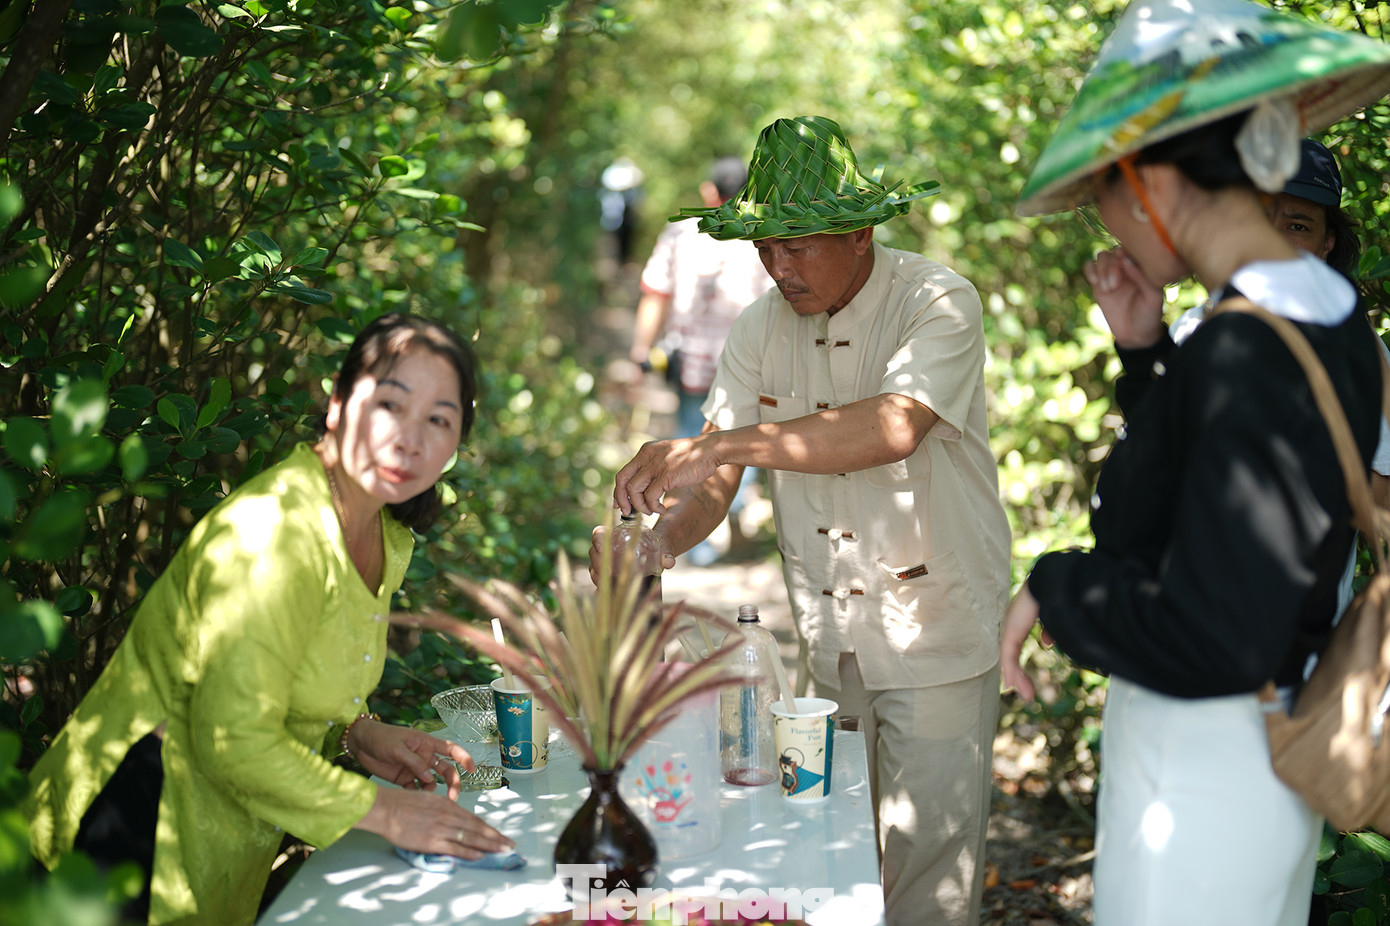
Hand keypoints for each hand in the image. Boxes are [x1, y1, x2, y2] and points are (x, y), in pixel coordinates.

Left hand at [347, 719, 474, 800]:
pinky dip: (418, 796)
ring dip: (433, 791)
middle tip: (453, 797)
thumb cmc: (381, 737)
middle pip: (445, 770)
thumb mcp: (398, 748)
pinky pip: (416, 790)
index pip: (451, 749)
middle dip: (452, 782)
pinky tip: (415, 801)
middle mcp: (424, 757)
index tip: (472, 769)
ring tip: (428, 799)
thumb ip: (414, 763)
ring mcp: (415, 769)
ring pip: (432, 782)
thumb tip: (429, 777)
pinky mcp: (404, 779)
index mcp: (426, 743)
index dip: (464, 758)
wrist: (360, 744)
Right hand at [357, 785, 513, 858]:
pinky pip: (456, 848)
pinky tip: (480, 855)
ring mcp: (442, 829)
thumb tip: (454, 818)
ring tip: (502, 850)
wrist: (386, 809)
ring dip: (489, 845)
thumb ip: (443, 810)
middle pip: (478, 828)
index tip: (499, 834)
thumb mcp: (428, 800)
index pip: (474, 819)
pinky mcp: (433, 841)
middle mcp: (449, 816)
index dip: (488, 828)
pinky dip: (470, 852)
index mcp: (448, 805)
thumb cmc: (402, 804)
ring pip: (472, 838)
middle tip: (509, 844)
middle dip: (496, 837)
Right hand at [589, 522, 675, 586]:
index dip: (598, 540)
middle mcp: (607, 547)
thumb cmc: (658, 547)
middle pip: (594, 552)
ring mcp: (606, 562)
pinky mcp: (609, 575)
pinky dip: (602, 585)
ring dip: (598, 576)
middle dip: (598, 562)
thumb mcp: (662, 548)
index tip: (603, 547)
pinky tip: (606, 592)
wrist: (658, 556)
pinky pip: (600, 579)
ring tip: (606, 584)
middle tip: (608, 572)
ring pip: (594, 567)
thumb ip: (665, 553)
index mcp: (615, 535)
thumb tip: (669, 562)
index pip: (599, 534)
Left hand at [613, 435, 718, 515]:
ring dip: (640, 506)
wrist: (710, 450)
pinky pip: (650, 497)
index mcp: (645, 452)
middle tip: (627, 512)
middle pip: (622, 481)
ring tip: (651, 511)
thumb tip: (642, 489)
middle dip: (621, 500)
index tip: (621, 504)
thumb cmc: (691, 457)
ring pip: (634, 491)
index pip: (623, 473)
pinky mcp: (666, 476)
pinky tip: (662, 509)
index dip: (619, 491)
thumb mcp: (666, 456)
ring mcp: (655, 466)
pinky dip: (653, 507)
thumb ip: (653, 467)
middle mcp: (646, 457)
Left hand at [999, 582, 1052, 701]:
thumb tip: (1047, 642)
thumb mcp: (1052, 617)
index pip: (1014, 647)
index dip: (1017, 665)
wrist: (1050, 583)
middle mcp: (1011, 625)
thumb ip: (1048, 629)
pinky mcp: (1011, 632)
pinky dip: (1011, 671)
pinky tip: (1012, 683)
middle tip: (1026, 693)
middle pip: (1010, 656)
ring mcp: (1009, 628)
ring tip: (1025, 694)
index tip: (1024, 681)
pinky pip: (1008, 656)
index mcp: (1018, 621)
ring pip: (1008, 659)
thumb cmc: (1053, 595)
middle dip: (1018, 675)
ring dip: (1017, 677)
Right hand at [1083, 247, 1164, 348]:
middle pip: (1113, 251)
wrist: (1135, 334)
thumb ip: (1141, 277)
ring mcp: (1111, 274)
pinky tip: (1095, 283)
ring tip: (1107, 289)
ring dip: (1102, 270)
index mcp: (1142, 267)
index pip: (1131, 248)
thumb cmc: (1149, 315)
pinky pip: (1089, 267)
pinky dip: (1090, 271)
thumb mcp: (1152, 297)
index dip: (1124, 254)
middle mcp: (1127, 267)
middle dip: (1111, 267)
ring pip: (1102, 257)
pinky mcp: (1098, 283)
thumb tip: (1124, 259)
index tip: (1123, 265)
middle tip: (1113, 286)